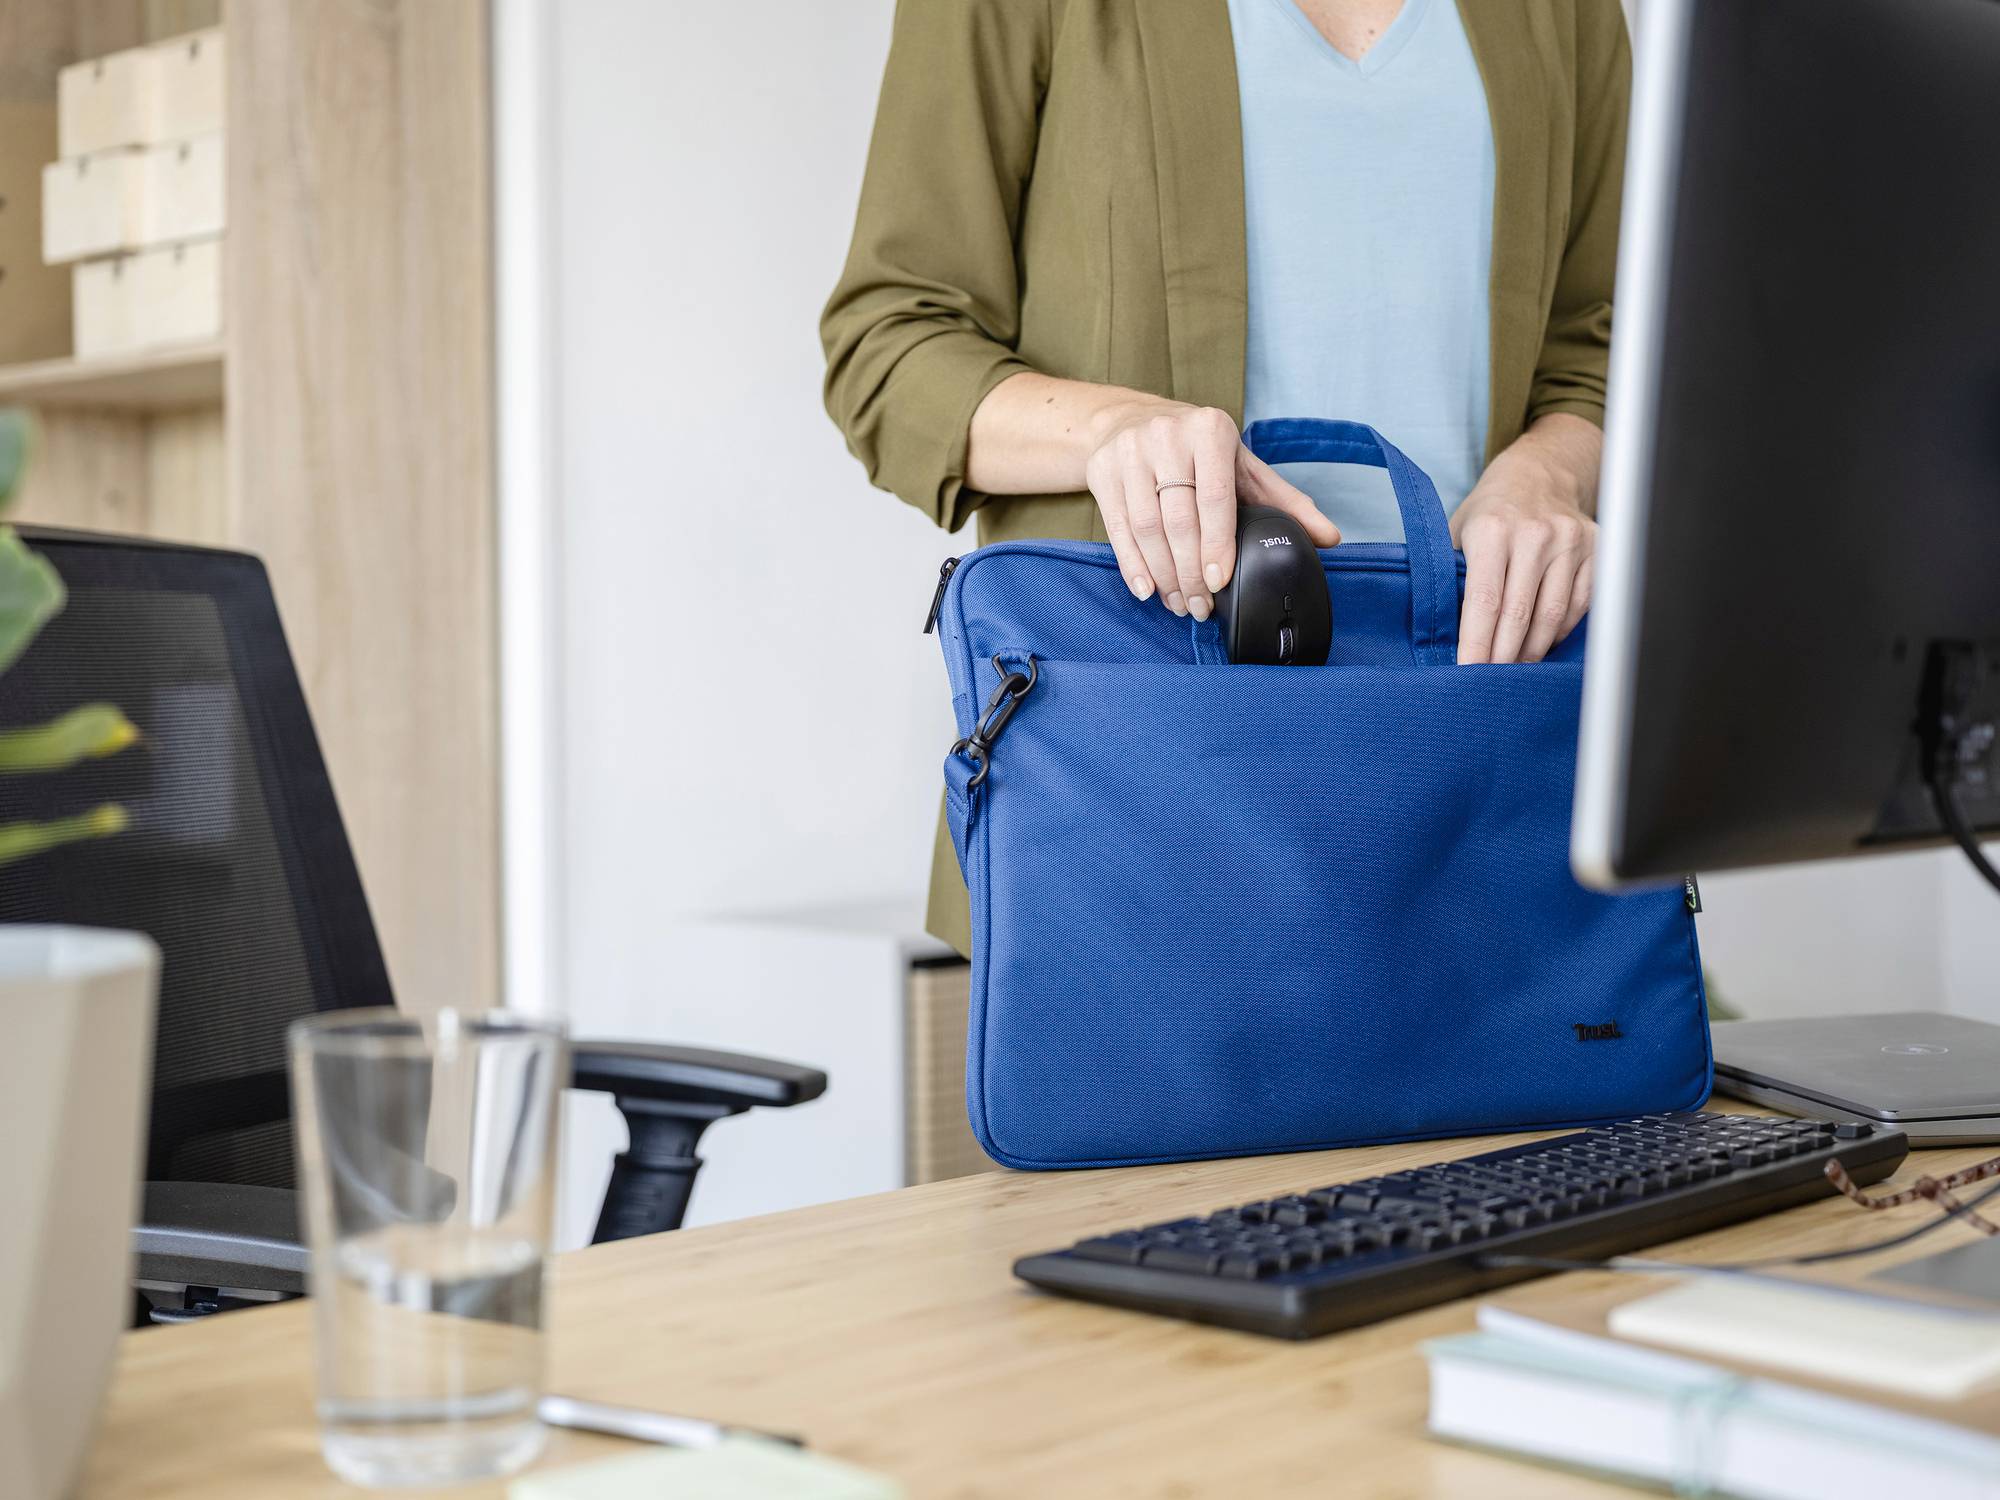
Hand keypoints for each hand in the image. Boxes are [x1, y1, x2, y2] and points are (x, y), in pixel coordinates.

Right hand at [1082, 400, 1338, 618]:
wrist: (1129, 419)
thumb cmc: (1196, 449)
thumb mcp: (1241, 465)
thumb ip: (1284, 502)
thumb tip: (1329, 537)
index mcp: (1210, 430)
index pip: (1215, 498)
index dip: (1217, 545)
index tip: (1219, 581)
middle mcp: (1167, 436)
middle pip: (1179, 519)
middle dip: (1190, 571)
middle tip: (1200, 605)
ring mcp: (1129, 452)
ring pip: (1146, 528)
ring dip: (1164, 575)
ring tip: (1179, 603)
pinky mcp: (1101, 471)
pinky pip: (1118, 529)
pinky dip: (1133, 566)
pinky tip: (1148, 590)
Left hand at [1449, 415, 1601, 663]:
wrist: (1539, 474)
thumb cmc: (1490, 512)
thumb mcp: (1457, 532)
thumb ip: (1451, 576)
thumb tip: (1440, 634)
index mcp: (1492, 530)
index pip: (1485, 602)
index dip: (1477, 644)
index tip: (1468, 674)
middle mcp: (1535, 535)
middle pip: (1520, 615)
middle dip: (1504, 656)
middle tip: (1491, 683)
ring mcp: (1571, 541)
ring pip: (1553, 616)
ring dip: (1533, 650)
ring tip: (1515, 667)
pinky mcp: (1596, 550)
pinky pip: (1579, 606)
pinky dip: (1560, 631)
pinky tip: (1542, 642)